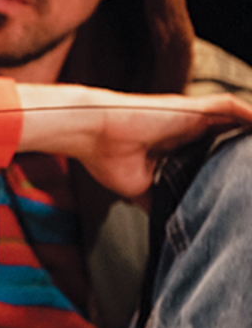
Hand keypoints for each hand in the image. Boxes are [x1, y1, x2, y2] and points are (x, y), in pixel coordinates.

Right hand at [16, 86, 251, 198]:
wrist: (91, 133)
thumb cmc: (105, 157)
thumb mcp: (137, 188)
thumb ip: (156, 198)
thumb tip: (166, 220)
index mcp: (174, 144)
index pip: (210, 150)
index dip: (227, 161)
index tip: (240, 179)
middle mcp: (186, 127)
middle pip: (227, 134)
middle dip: (244, 147)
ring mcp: (190, 116)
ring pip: (235, 120)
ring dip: (251, 130)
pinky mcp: (192, 108)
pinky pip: (232, 107)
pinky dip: (250, 115)